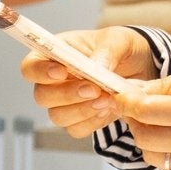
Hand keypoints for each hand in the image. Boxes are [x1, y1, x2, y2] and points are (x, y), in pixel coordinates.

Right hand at [19, 27, 154, 137]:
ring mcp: (64, 104)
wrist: (140, 68)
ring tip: (107, 100)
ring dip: (82, 111)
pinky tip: (109, 109)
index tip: (61, 71)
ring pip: (58, 116)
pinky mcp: (80, 120)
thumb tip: (96, 67)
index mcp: (53, 56)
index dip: (40, 72)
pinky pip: (76, 129)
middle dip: (67, 95)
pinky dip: (93, 122)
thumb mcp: (118, 39)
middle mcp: (53, 82)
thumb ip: (106, 51)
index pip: (31, 67)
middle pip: (42, 96)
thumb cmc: (121, 48)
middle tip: (94, 89)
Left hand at [123, 66, 170, 169]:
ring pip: (152, 156)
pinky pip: (169, 168)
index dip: (126, 102)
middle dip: (134, 120)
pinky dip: (165, 152)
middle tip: (138, 108)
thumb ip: (168, 85)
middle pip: (143, 136)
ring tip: (158, 123)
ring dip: (147, 139)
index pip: (144, 111)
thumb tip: (135, 92)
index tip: (121, 95)